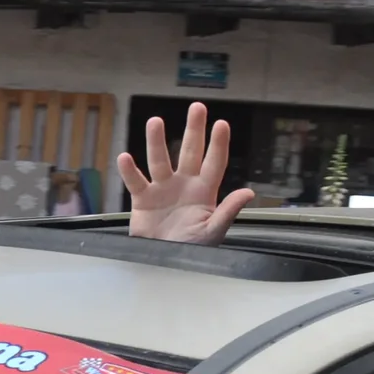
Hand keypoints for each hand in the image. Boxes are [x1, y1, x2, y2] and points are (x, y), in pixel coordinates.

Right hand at [120, 100, 255, 244]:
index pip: (214, 163)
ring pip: (160, 160)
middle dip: (194, 129)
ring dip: (157, 141)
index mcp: (204, 192)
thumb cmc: (190, 250)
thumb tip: (248, 193)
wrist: (162, 265)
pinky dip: (129, 170)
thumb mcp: (213, 232)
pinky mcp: (142, 199)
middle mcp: (184, 185)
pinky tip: (125, 157)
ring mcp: (162, 190)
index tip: (221, 124)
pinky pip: (136, 181)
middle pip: (190, 152)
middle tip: (197, 108)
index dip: (218, 144)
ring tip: (155, 122)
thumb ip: (228, 211)